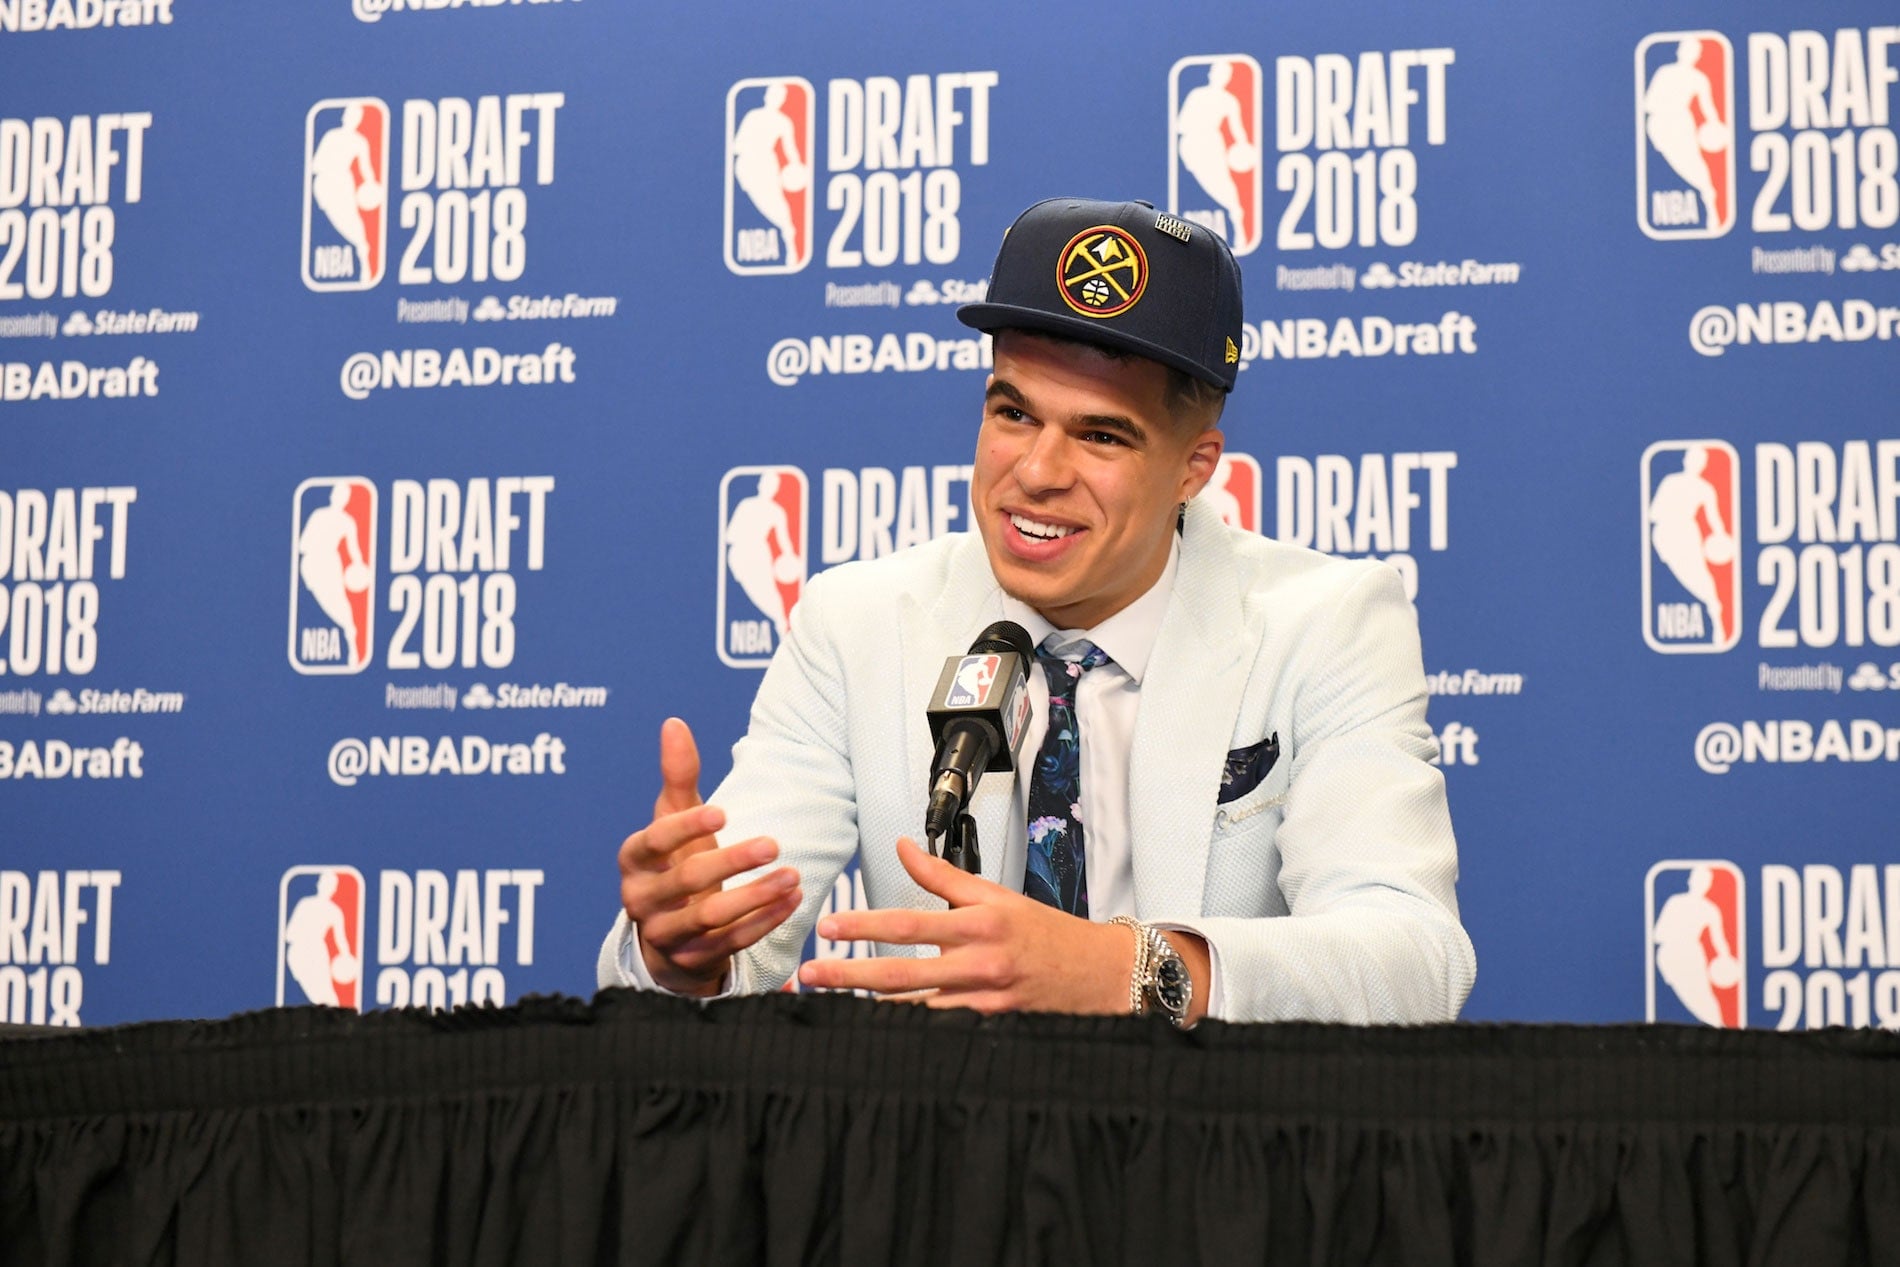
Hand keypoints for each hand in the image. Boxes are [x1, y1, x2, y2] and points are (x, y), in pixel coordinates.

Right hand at [618, 718, 801, 996]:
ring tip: (792, 876)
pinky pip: (730, 943)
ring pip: (709, 918)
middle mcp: (641, 899)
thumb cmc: (673, 860)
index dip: (685, 827)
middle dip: (731, 862)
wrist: (667, 930)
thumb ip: (678, 775)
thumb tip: (675, 723)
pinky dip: (763, 922)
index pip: (653, 842)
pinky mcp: (691, 960)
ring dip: (755, 897)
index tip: (723, 812)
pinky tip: (792, 900)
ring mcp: (664, 934)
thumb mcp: (672, 819)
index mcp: (634, 859)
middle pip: (686, 881)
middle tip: (774, 843)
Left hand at [795, 838, 1137, 1013]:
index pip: (909, 923)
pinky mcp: (989, 1028)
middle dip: (849, 973)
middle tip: (810, 975)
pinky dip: (905, 1031)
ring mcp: (983, 1001)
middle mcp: (978, 964)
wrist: (1097, 974)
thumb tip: (905, 847)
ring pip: (913, 1010)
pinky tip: (874, 1032)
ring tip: (827, 1006)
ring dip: (868, 1008)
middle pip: (901, 973)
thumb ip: (943, 876)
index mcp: (978, 924)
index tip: (829, 926)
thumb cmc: (1046, 934)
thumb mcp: (996, 895)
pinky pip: (937, 1030)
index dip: (865, 925)